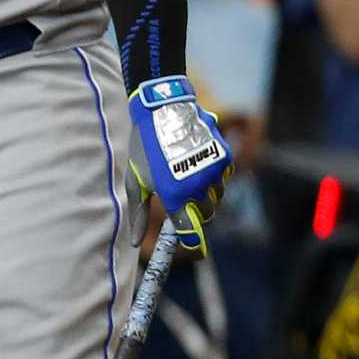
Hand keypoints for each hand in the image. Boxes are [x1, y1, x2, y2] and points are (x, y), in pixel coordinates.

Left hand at [127, 77, 231, 257]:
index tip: (195, 250)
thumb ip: (138, 213)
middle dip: (196, 215)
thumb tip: (134, 243)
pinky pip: (223, 177)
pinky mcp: (224, 156)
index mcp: (174, 196)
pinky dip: (213, 177)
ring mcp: (214, 171)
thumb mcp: (136, 180)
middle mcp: (198, 187)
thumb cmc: (144, 146)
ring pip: (216, 197)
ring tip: (185, 176)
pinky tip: (195, 163)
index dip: (193, 245)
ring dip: (204, 195)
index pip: (190, 233)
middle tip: (182, 204)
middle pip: (206, 216)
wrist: (163, 109)